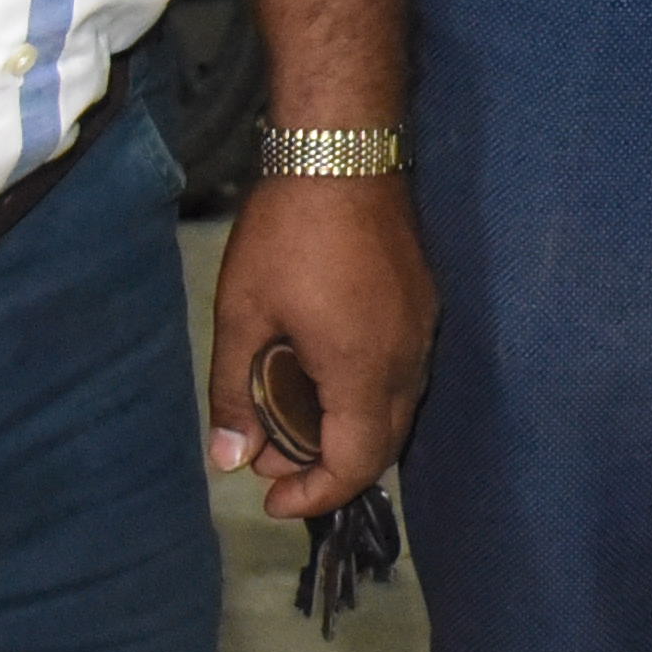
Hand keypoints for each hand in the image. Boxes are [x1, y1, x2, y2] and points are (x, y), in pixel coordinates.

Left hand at [207, 175, 433, 520]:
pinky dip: (366, 396)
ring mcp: (421, 329)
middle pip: (382, 446)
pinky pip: (403, 373)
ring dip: (349, 431)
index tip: (271, 499)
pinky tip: (325, 375)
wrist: (344, 151)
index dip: (314, 495)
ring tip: (291, 419)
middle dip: (328, 468)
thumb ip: (236, 394)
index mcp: (363, 370)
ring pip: (397, 410)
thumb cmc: (287, 233)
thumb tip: (229, 459)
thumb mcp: (242, 315)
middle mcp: (406, 359)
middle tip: (272, 462)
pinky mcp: (423, 303)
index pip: (355, 464)